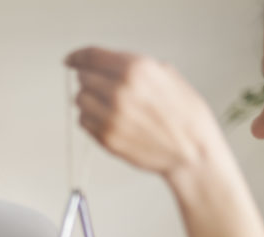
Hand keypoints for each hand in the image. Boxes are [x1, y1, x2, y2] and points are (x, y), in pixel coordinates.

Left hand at [65, 46, 226, 178]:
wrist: (192, 153)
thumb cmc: (186, 117)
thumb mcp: (168, 76)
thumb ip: (136, 66)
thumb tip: (110, 64)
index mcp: (136, 70)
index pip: (92, 56)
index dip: (78, 56)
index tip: (71, 60)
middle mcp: (120, 91)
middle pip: (84, 78)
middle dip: (92, 81)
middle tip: (106, 89)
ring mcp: (111, 117)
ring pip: (80, 100)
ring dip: (90, 101)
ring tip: (111, 107)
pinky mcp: (106, 138)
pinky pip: (84, 122)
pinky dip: (92, 120)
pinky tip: (111, 122)